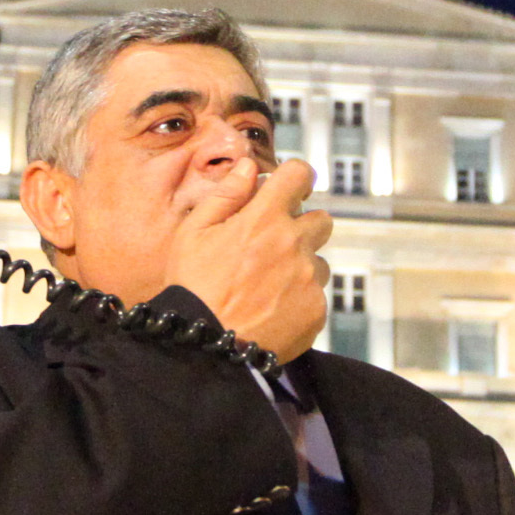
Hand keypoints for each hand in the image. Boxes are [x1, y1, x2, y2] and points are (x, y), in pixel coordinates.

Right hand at [159, 148, 331, 358]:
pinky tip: (270, 310)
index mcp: (264, 219)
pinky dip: (298, 300)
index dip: (296, 177)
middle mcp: (293, 244)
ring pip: (317, 261)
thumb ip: (225, 195)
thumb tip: (248, 166)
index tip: (291, 188)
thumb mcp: (193, 234)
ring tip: (266, 287)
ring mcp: (308, 278)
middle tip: (272, 247)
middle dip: (301, 227)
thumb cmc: (193, 290)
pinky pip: (316, 296)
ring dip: (300, 267)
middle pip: (321, 220)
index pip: (299, 175)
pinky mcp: (316, 310)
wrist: (207, 349)